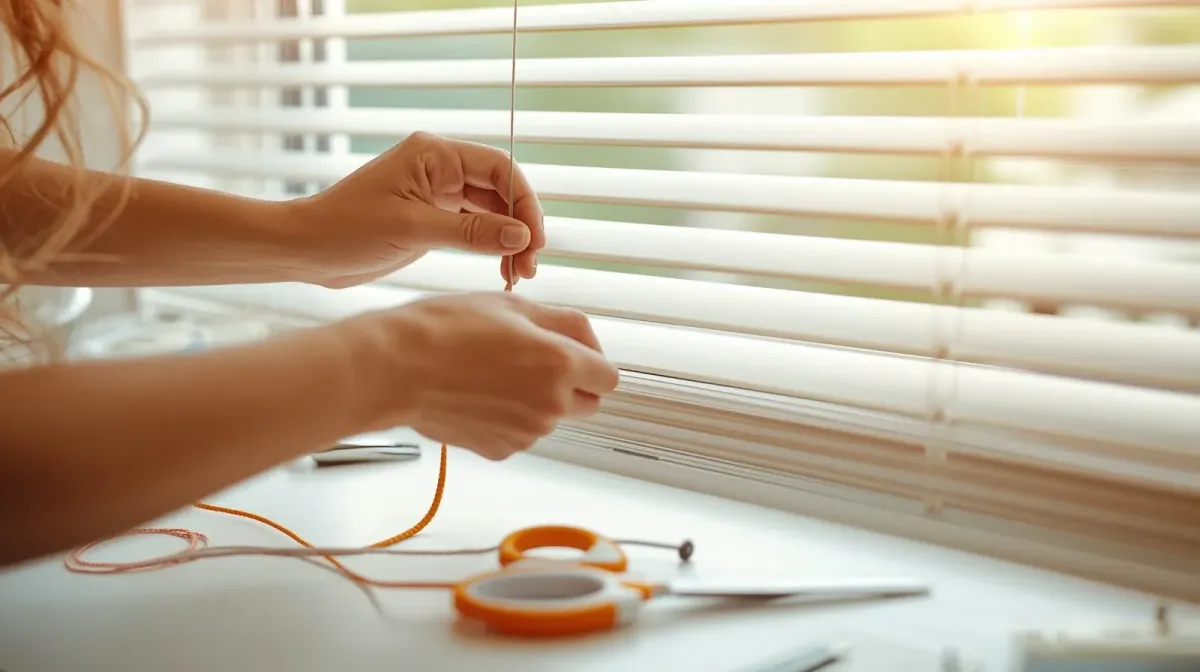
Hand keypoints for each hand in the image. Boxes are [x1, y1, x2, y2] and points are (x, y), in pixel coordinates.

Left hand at [286, 132, 544, 288]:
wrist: (306, 249)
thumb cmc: (348, 229)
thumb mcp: (414, 230)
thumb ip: (472, 232)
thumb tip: (522, 236)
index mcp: (435, 154)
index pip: (499, 169)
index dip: (524, 202)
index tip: (534, 239)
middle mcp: (440, 168)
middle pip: (500, 191)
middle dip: (521, 226)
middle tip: (531, 265)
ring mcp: (437, 193)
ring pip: (492, 212)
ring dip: (509, 241)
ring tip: (519, 275)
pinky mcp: (432, 217)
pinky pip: (475, 227)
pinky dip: (491, 247)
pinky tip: (500, 270)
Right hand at [346, 292, 618, 460]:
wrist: (395, 369)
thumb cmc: (446, 329)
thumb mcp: (512, 306)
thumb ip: (563, 322)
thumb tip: (588, 338)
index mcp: (561, 364)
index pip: (609, 377)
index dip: (592, 361)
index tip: (573, 353)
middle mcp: (551, 405)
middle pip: (588, 403)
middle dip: (571, 384)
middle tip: (534, 362)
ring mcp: (526, 433)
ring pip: (550, 418)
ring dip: (536, 400)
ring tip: (492, 373)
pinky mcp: (500, 449)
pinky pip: (520, 433)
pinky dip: (508, 418)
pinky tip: (478, 395)